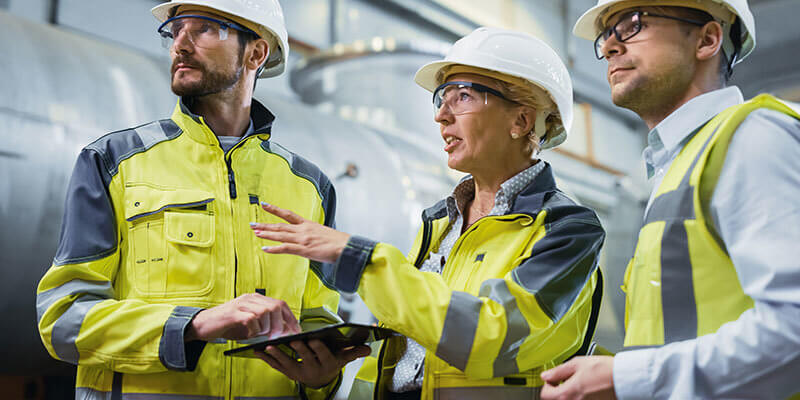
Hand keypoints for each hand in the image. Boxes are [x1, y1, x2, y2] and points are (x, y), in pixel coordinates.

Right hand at [185, 293, 299, 341]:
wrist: (202, 325)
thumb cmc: (227, 326)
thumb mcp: (249, 325)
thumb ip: (265, 325)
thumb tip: (284, 333)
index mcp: (255, 299)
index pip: (280, 304)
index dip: (290, 318)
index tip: (296, 331)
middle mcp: (250, 299)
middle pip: (275, 306)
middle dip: (281, 324)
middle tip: (278, 337)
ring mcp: (241, 304)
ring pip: (265, 312)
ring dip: (267, 327)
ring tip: (261, 335)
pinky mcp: (233, 313)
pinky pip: (251, 319)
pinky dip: (254, 329)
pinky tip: (250, 334)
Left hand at [251, 202, 349, 263]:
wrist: (346, 247)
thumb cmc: (339, 242)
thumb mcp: (324, 234)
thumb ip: (314, 234)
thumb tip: (310, 238)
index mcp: (308, 224)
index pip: (288, 214)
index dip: (275, 209)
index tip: (264, 205)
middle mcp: (303, 230)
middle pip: (280, 225)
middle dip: (265, 224)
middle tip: (252, 224)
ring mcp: (302, 239)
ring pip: (280, 235)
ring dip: (266, 233)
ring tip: (255, 232)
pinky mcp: (304, 249)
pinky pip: (285, 248)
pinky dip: (274, 248)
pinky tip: (265, 249)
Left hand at [256, 339, 370, 387]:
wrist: (321, 379)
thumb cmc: (332, 362)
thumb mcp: (344, 358)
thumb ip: (354, 352)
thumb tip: (368, 347)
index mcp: (327, 364)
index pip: (323, 356)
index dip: (318, 348)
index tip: (313, 339)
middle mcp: (313, 370)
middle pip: (305, 359)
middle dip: (297, 350)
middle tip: (291, 340)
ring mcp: (299, 372)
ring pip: (287, 364)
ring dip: (277, 356)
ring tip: (268, 347)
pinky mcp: (288, 373)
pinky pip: (276, 366)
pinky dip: (267, 359)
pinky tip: (258, 351)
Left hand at [540, 356, 615, 399]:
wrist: (625, 379)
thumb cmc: (605, 370)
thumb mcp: (577, 364)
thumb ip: (558, 371)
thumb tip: (545, 375)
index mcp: (567, 393)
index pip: (545, 395)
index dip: (548, 385)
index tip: (554, 379)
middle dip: (557, 391)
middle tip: (564, 382)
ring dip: (568, 395)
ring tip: (578, 385)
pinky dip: (579, 398)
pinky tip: (586, 390)